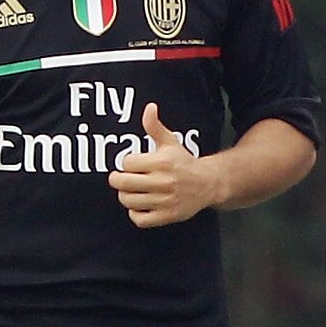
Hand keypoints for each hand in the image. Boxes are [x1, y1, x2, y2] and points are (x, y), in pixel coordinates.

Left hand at [108, 104, 219, 227]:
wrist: (208, 184)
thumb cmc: (184, 162)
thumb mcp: (170, 142)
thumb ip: (155, 126)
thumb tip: (149, 107)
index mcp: (161, 162)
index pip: (127, 163)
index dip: (126, 163)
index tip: (132, 164)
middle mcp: (163, 182)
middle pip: (123, 182)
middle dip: (117, 180)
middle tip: (120, 179)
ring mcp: (165, 201)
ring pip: (128, 201)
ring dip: (125, 196)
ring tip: (131, 191)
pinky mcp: (167, 216)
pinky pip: (139, 219)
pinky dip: (135, 214)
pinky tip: (140, 206)